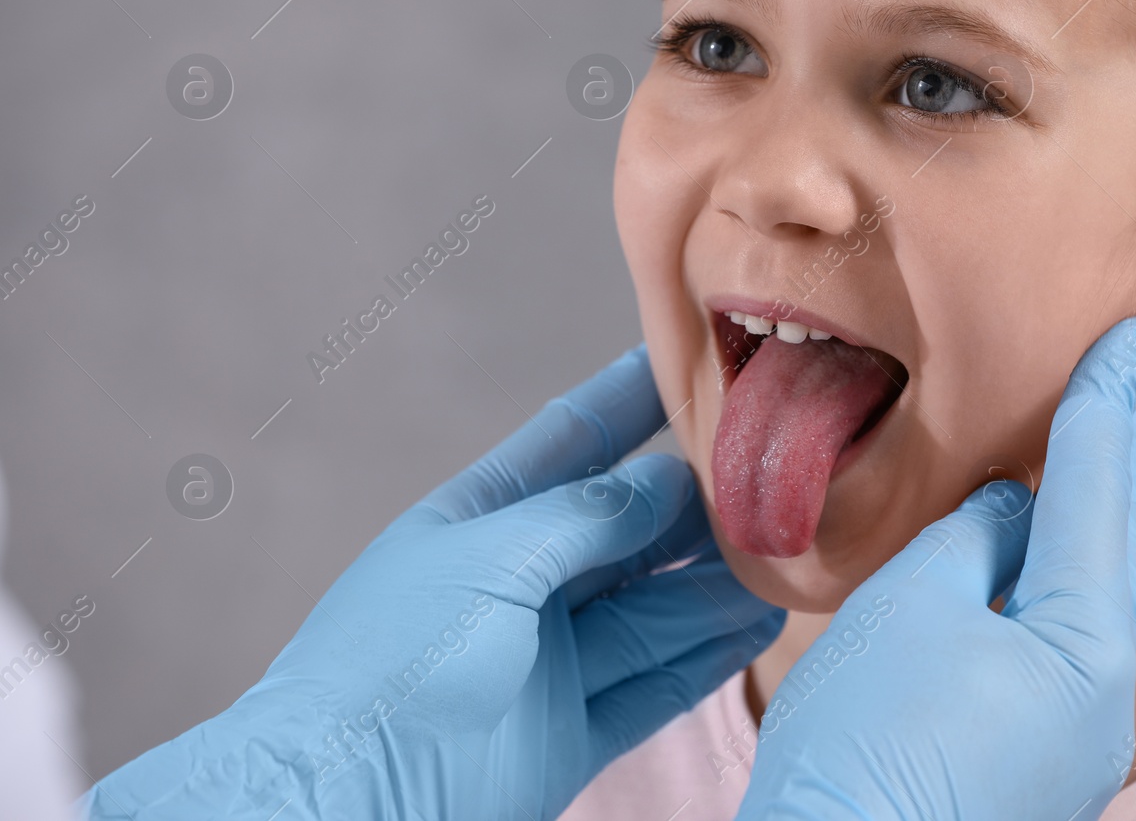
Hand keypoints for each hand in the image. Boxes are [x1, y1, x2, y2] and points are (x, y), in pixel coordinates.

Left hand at [85, 345, 783, 819]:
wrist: (342, 804)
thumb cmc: (385, 670)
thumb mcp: (489, 565)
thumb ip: (585, 519)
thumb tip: (667, 479)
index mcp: (481, 523)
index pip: (572, 442)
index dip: (630, 400)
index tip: (690, 362)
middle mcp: (521, 584)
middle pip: (627, 530)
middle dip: (695, 503)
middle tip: (770, 474)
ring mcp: (548, 659)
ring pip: (654, 607)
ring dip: (718, 583)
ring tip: (790, 552)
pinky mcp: (569, 732)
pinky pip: (655, 682)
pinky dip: (709, 656)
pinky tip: (757, 625)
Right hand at [734, 316, 1135, 820]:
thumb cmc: (864, 740)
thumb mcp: (915, 600)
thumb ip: (976, 537)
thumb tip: (1011, 510)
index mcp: (1083, 645)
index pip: (1097, 492)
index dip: (1105, 403)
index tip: (1128, 338)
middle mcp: (1100, 699)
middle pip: (1107, 550)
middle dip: (1105, 463)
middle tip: (1109, 382)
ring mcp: (1072, 743)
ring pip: (1082, 602)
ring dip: (1073, 525)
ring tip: (1061, 458)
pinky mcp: (1033, 766)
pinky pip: (1052, 648)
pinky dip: (1040, 587)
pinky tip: (1012, 562)